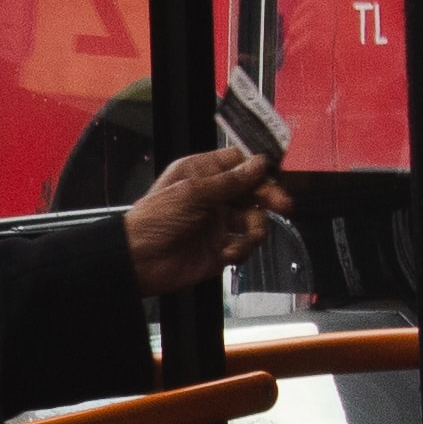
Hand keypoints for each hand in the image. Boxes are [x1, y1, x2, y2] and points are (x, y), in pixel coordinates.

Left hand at [124, 142, 291, 294]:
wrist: (139, 262)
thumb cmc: (154, 220)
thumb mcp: (193, 192)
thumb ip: (230, 180)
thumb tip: (259, 164)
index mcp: (202, 173)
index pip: (239, 162)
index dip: (257, 166)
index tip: (272, 173)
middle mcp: (213, 196)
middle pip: (253, 190)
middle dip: (269, 197)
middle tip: (283, 205)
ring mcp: (218, 223)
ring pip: (254, 219)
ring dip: (255, 228)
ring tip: (248, 237)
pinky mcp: (221, 249)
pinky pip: (244, 245)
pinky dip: (241, 249)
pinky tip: (227, 253)